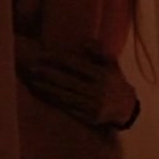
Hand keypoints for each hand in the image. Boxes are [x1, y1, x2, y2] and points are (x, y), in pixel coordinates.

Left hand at [17, 39, 140, 130]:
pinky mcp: (89, 117)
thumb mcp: (111, 63)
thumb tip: (83, 41)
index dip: (58, 59)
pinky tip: (44, 95)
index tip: (43, 54)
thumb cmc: (114, 81)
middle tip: (32, 68)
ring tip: (33, 81)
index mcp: (102, 75)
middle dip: (48, 74)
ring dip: (48, 89)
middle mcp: (98, 90)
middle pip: (68, 81)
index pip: (76, 64)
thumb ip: (99, 51)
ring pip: (65, 96)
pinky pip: (68, 108)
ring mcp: (93, 105)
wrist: (126, 108)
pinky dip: (55, 101)